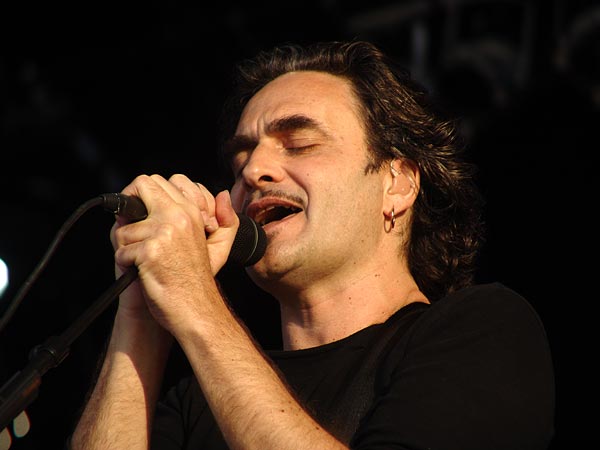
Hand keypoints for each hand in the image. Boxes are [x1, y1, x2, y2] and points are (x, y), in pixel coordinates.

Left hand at [109, 174, 237, 331]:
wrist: (196, 310)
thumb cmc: (199, 279)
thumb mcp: (219, 245)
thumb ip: (225, 218)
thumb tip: (221, 196)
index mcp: (191, 212)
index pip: (160, 181)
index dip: (145, 194)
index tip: (143, 212)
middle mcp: (179, 217)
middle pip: (140, 185)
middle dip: (131, 207)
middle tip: (135, 229)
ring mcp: (163, 233)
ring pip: (125, 226)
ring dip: (128, 245)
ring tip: (144, 260)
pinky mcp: (150, 252)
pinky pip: (122, 249)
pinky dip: (127, 263)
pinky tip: (142, 271)